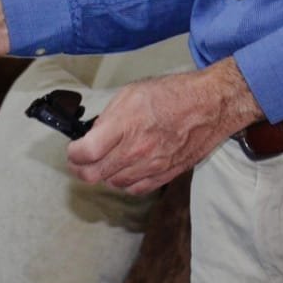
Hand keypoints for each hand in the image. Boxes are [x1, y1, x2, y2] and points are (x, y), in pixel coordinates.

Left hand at [64, 60, 258, 194]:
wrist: (209, 106)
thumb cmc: (173, 93)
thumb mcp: (132, 92)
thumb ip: (109, 116)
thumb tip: (94, 133)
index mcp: (125, 125)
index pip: (87, 152)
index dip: (73, 154)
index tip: (73, 149)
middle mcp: (137, 150)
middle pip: (95, 175)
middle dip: (81, 169)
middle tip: (79, 162)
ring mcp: (152, 166)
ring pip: (114, 184)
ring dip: (104, 175)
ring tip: (105, 162)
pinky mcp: (166, 175)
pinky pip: (136, 189)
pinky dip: (125, 183)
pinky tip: (125, 171)